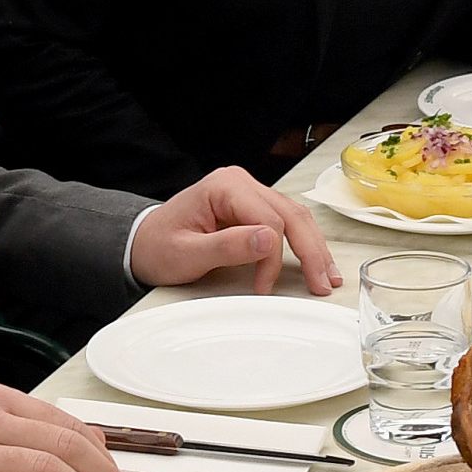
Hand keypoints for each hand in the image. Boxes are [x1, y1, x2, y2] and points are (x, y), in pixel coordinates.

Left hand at [130, 164, 336, 295]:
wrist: (142, 244)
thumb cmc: (158, 247)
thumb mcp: (187, 254)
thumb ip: (227, 247)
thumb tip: (268, 240)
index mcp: (225, 186)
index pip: (268, 220)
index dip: (272, 258)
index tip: (263, 288)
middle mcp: (241, 183)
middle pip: (291, 215)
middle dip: (311, 252)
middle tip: (322, 284)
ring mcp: (249, 194)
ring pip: (296, 217)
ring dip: (315, 247)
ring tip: (328, 276)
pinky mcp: (253, 208)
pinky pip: (287, 222)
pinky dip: (304, 243)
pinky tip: (317, 261)